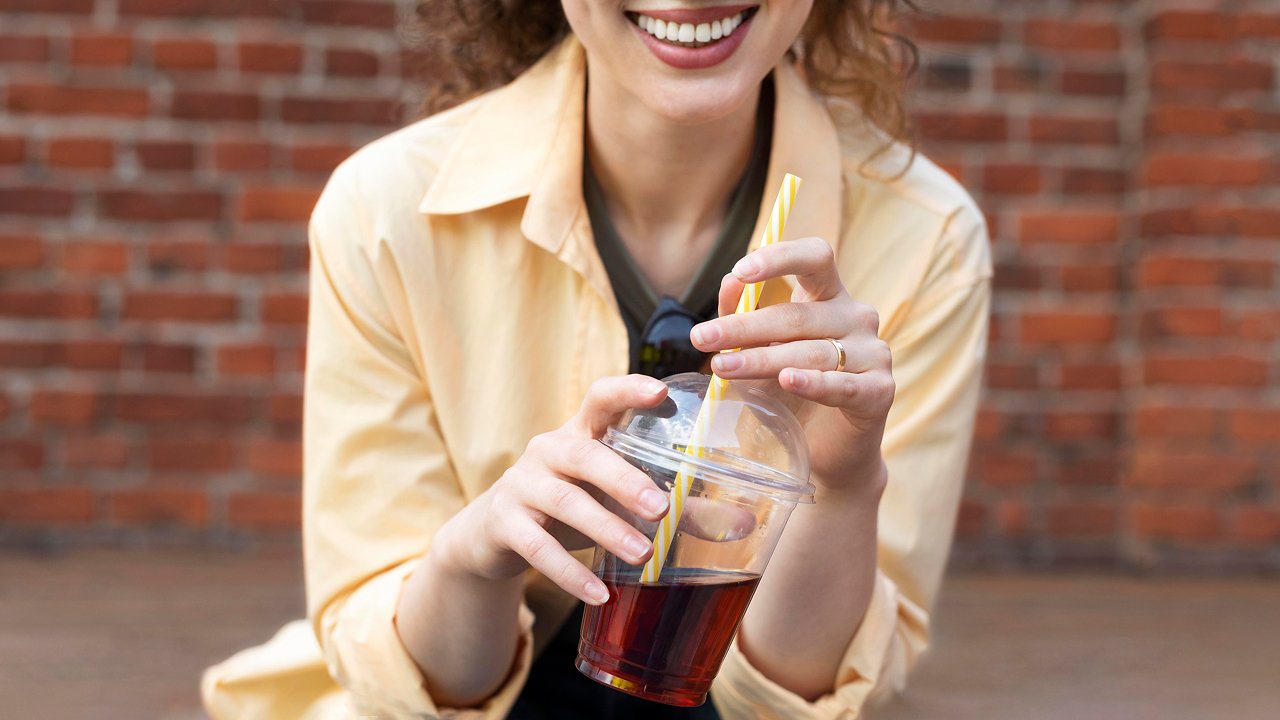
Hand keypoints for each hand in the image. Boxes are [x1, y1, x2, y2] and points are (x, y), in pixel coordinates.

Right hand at [431, 375, 672, 605]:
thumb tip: (742, 523)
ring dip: (606, 529)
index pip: (602, 398)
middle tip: (661, 508)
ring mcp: (522, 483)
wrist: (493, 534)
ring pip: (565, 502)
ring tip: (642, 556)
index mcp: (581, 432)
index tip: (661, 392)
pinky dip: (570, 572)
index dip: (628, 390)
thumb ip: (673, 508)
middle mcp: (548, 449)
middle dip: (625, 480)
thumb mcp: (613, 499)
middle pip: (586, 455)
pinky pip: (538, 547)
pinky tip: (599, 593)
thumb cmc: (571, 506)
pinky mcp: (503, 521)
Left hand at [690, 237, 893, 493]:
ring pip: (812, 351)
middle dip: (746, 326)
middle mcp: (856, 317)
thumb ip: (745, 316)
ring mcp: (873, 353)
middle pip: (800, 313)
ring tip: (723, 368)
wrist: (826, 450)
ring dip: (763, 358)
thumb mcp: (760, 349)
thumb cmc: (790, 392)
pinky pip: (843, 384)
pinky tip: (787, 380)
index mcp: (830, 296)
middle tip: (702, 338)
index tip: (741, 272)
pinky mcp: (879, 391)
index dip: (781, 258)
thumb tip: (730, 282)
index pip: (815, 257)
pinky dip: (813, 382)